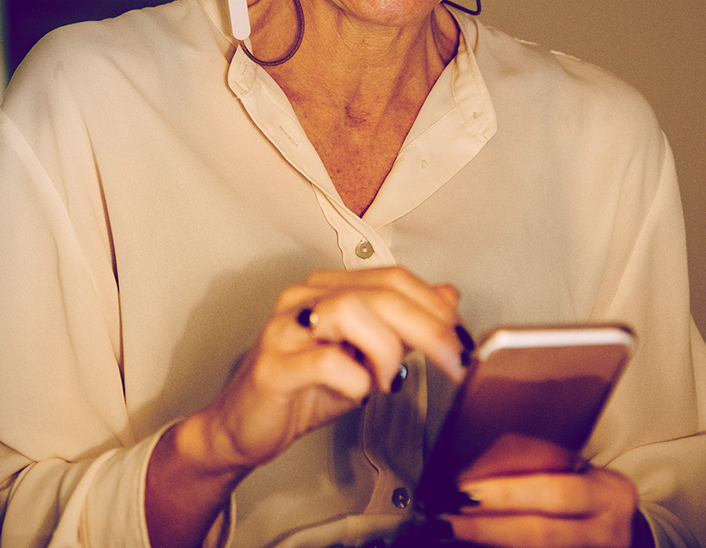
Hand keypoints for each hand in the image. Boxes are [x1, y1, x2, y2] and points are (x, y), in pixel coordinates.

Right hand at [191, 267, 466, 472]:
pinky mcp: (273, 368)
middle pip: (380, 292)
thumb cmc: (302, 391)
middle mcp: (303, 299)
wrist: (242, 427)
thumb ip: (402, 325)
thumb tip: (448, 296)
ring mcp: (284, 330)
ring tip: (388, 380)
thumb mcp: (364, 356)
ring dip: (387, 350)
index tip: (462, 341)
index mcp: (326, 290)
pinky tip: (357, 394)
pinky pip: (326, 362)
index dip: (435, 307)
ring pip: (352, 312)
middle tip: (456, 362)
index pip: (392, 278)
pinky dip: (355, 380)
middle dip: (430, 328)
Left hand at [446, 466, 642, 547]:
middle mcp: (606, 532)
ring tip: (452, 533)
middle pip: (541, 534)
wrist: (627, 531)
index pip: (554, 492)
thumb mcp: (578, 471)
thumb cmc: (589, 492)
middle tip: (446, 520)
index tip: (465, 488)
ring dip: (489, 543)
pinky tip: (472, 544)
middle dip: (488, 527)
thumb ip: (538, 467)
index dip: (507, 493)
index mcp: (607, 493)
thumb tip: (474, 474)